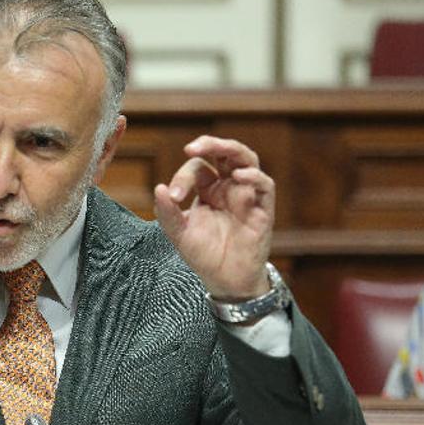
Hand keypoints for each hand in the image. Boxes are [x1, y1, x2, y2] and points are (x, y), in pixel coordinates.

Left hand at [153, 136, 273, 299]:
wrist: (225, 280)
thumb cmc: (203, 254)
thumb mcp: (178, 233)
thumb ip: (167, 212)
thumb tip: (158, 188)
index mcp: (208, 189)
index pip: (198, 168)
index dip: (183, 177)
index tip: (174, 196)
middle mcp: (228, 187)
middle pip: (225, 153)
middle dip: (210, 144)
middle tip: (191, 147)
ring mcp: (247, 195)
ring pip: (247, 160)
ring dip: (232, 149)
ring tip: (215, 147)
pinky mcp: (262, 209)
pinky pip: (265, 184)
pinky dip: (254, 177)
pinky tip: (238, 176)